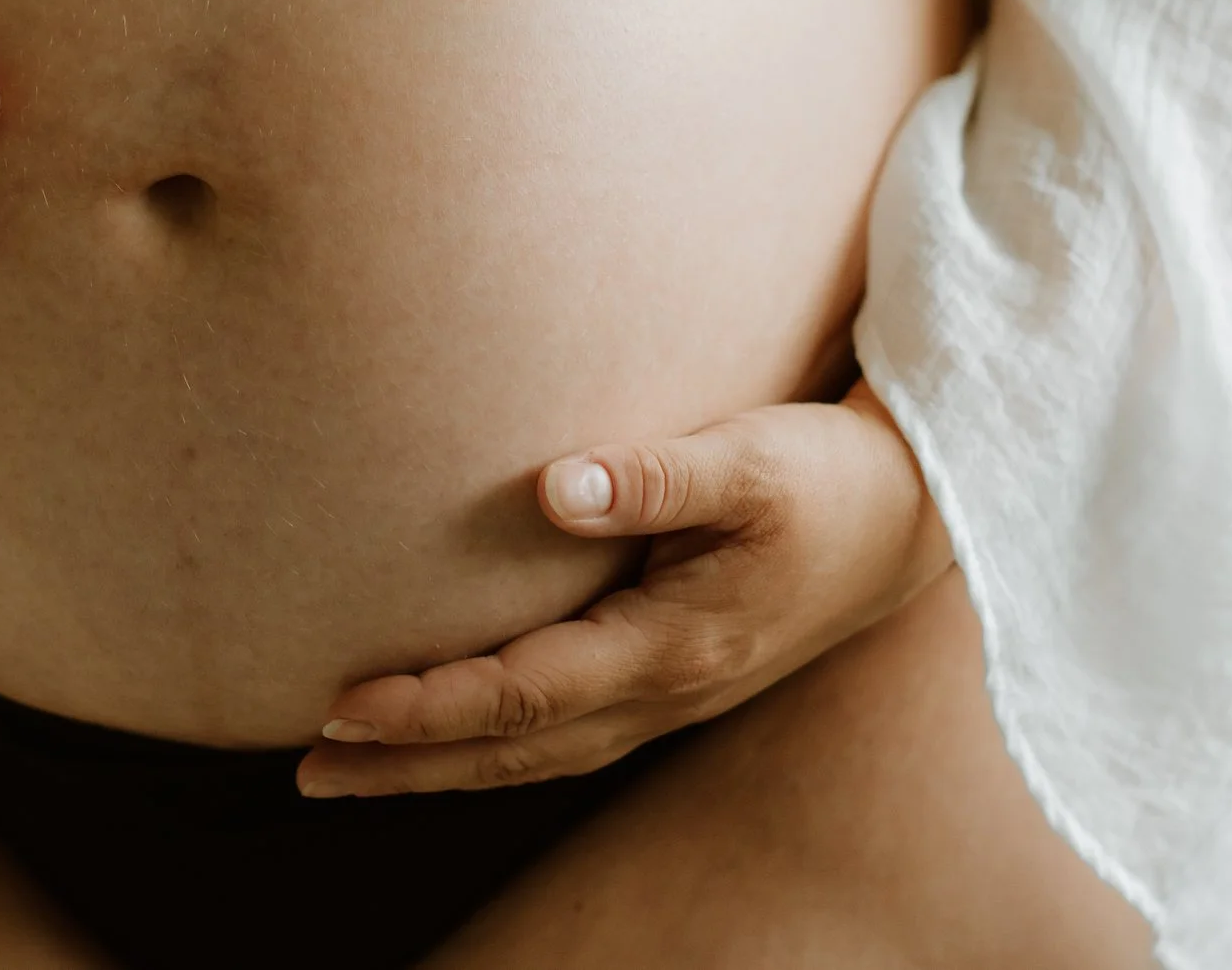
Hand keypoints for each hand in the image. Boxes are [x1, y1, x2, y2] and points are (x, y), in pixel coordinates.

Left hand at [297, 380, 953, 796]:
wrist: (921, 519)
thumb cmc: (831, 478)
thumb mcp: (754, 460)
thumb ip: (653, 474)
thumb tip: (551, 484)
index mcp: (676, 645)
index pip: (526, 691)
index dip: (431, 705)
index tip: (342, 703)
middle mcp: (669, 691)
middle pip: (516, 747)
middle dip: (410, 762)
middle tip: (310, 769)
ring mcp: (675, 697)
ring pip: (538, 752)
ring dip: (443, 766)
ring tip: (351, 768)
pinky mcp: (678, 680)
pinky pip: (567, 734)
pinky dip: (498, 747)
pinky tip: (455, 738)